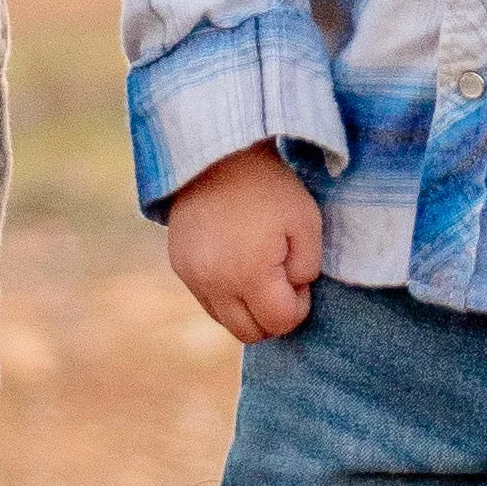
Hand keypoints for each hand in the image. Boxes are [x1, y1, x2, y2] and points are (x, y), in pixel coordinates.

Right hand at [165, 143, 321, 342]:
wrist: (218, 152)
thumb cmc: (269, 186)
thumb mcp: (307, 222)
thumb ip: (307, 269)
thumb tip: (293, 292)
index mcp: (249, 274)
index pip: (280, 322)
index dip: (299, 305)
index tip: (299, 275)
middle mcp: (214, 283)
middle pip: (249, 333)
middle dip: (272, 315)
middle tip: (281, 278)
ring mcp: (192, 276)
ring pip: (226, 321)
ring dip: (247, 308)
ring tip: (258, 268)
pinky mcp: (179, 265)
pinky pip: (207, 300)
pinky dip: (225, 293)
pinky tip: (236, 260)